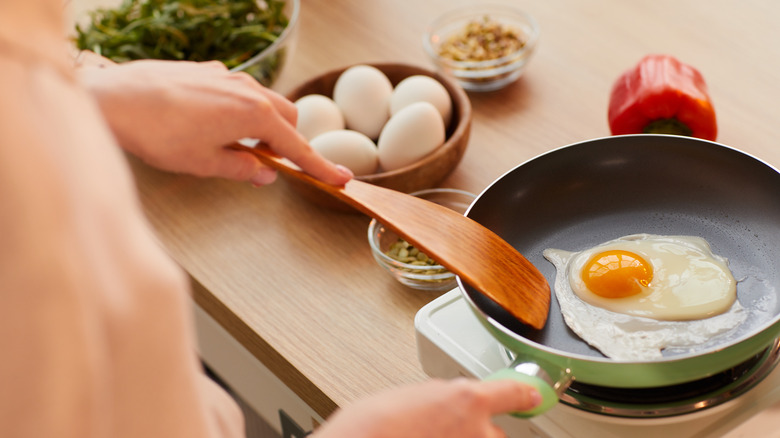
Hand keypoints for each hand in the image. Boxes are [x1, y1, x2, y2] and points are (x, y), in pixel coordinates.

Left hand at [77, 55, 351, 185]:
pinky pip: (239, 90)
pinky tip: (210, 123)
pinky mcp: (208, 71)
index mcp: (255, 116)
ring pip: (265, 101)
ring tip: (232, 144)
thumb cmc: (158, 134)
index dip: (320, 167)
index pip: (298, 148)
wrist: (115, 99)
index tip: (341, 179)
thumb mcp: (205, 164)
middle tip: (265, 163)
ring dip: (263, 125)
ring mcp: (228, 77)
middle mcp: (249, 90)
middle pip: (288, 118)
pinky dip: (239, 109)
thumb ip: (242, 168)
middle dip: (286, 142)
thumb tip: (264, 174)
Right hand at [312, 378, 540, 437]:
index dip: (525, 394)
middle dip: (473, 432)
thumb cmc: (371, 425)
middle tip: (436, 431)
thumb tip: (451, 404)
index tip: (534, 395)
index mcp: (468, 400)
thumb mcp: (414, 396)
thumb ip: (443, 399)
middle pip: (491, 432)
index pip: (512, 393)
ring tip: (421, 436)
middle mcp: (479, 432)